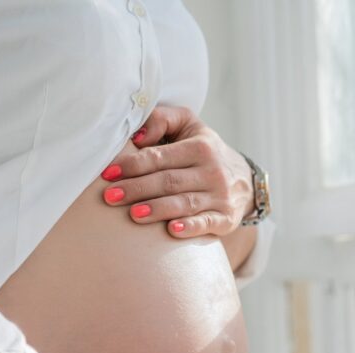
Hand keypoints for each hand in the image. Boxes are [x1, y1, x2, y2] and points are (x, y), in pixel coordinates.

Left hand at [99, 105, 256, 238]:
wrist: (246, 181)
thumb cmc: (205, 151)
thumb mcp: (190, 126)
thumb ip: (163, 120)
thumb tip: (137, 136)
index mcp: (201, 147)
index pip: (161, 157)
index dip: (133, 165)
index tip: (108, 173)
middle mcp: (212, 171)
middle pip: (169, 182)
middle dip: (137, 189)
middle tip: (110, 197)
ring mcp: (221, 196)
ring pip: (184, 203)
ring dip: (157, 210)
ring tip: (133, 214)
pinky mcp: (226, 219)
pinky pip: (207, 223)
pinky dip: (190, 227)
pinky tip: (171, 230)